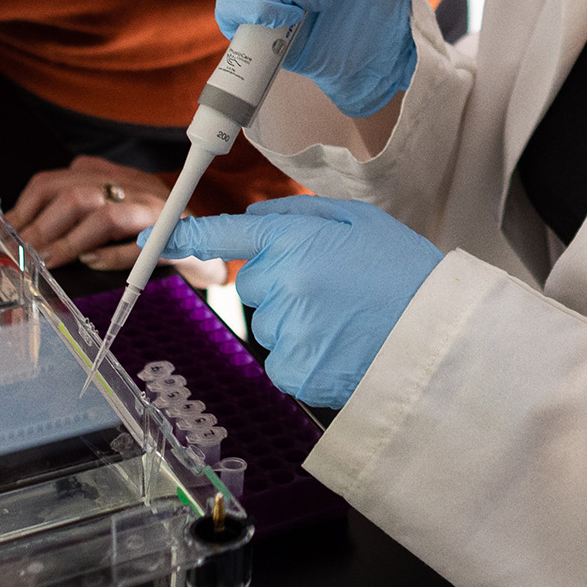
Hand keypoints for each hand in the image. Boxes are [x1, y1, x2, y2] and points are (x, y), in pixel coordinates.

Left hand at [5, 159, 227, 283]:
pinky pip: (142, 244)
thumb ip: (75, 215)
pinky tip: (93, 263)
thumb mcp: (111, 212)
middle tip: (25, 255)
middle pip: (76, 194)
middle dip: (43, 227)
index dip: (26, 210)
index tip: (8, 236)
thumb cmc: (152, 231)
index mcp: (110, 175)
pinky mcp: (178, 236)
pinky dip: (113, 255)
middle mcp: (132, 185)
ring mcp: (156, 209)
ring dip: (71, 241)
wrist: (210, 244)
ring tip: (51, 261)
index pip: (55, 181)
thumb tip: (23, 234)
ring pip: (106, 215)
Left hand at [153, 195, 442, 405]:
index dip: (180, 237)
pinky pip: (281, 360)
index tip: (147, 240)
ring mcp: (286, 332)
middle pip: (253, 285)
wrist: (438, 335)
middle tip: (333, 289)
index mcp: (294, 240)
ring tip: (345, 319)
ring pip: (268, 325)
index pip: (222, 235)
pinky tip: (340, 345)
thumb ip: (298, 215)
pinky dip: (304, 355)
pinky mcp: (294, 372)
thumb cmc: (402, 272)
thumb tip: (250, 221)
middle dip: (283, 285)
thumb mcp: (357, 220)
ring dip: (296, 322)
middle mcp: (282, 285)